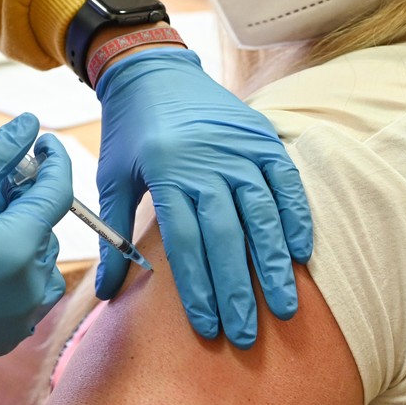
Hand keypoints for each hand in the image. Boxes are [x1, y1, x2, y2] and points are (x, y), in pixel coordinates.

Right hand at [0, 113, 72, 387]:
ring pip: (42, 263)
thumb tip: (28, 123)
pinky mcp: (5, 338)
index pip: (58, 193)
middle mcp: (29, 288)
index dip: (53, 160)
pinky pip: (28, 294)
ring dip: (23, 236)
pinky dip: (14, 270)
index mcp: (17, 248)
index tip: (41, 141)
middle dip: (25, 199)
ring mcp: (20, 319)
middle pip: (47, 227)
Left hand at [94, 49, 311, 347]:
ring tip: (284, 308)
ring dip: (274, 264)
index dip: (199, 288)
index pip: (187, 243)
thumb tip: (105, 293)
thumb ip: (111, 235)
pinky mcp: (263, 138)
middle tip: (246, 334)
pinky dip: (296, 218)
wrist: (153, 70)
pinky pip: (286, 183)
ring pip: (262, 215)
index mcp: (167, 172)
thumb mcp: (112, 177)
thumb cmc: (129, 131)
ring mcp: (240, 148)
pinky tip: (300, 254)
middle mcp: (207, 161)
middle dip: (238, 290)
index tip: (208, 328)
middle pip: (228, 236)